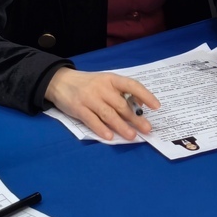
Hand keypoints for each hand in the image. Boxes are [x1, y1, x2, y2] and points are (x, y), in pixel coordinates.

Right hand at [45, 68, 159, 141]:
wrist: (60, 81)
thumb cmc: (88, 84)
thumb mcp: (105, 82)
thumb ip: (120, 92)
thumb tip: (139, 106)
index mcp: (111, 79)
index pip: (132, 85)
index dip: (145, 95)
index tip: (156, 106)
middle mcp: (102, 87)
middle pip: (121, 104)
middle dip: (135, 118)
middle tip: (147, 129)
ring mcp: (89, 98)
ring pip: (108, 114)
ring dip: (121, 126)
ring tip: (132, 136)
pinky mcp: (78, 108)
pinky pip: (92, 120)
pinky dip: (101, 129)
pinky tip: (110, 137)